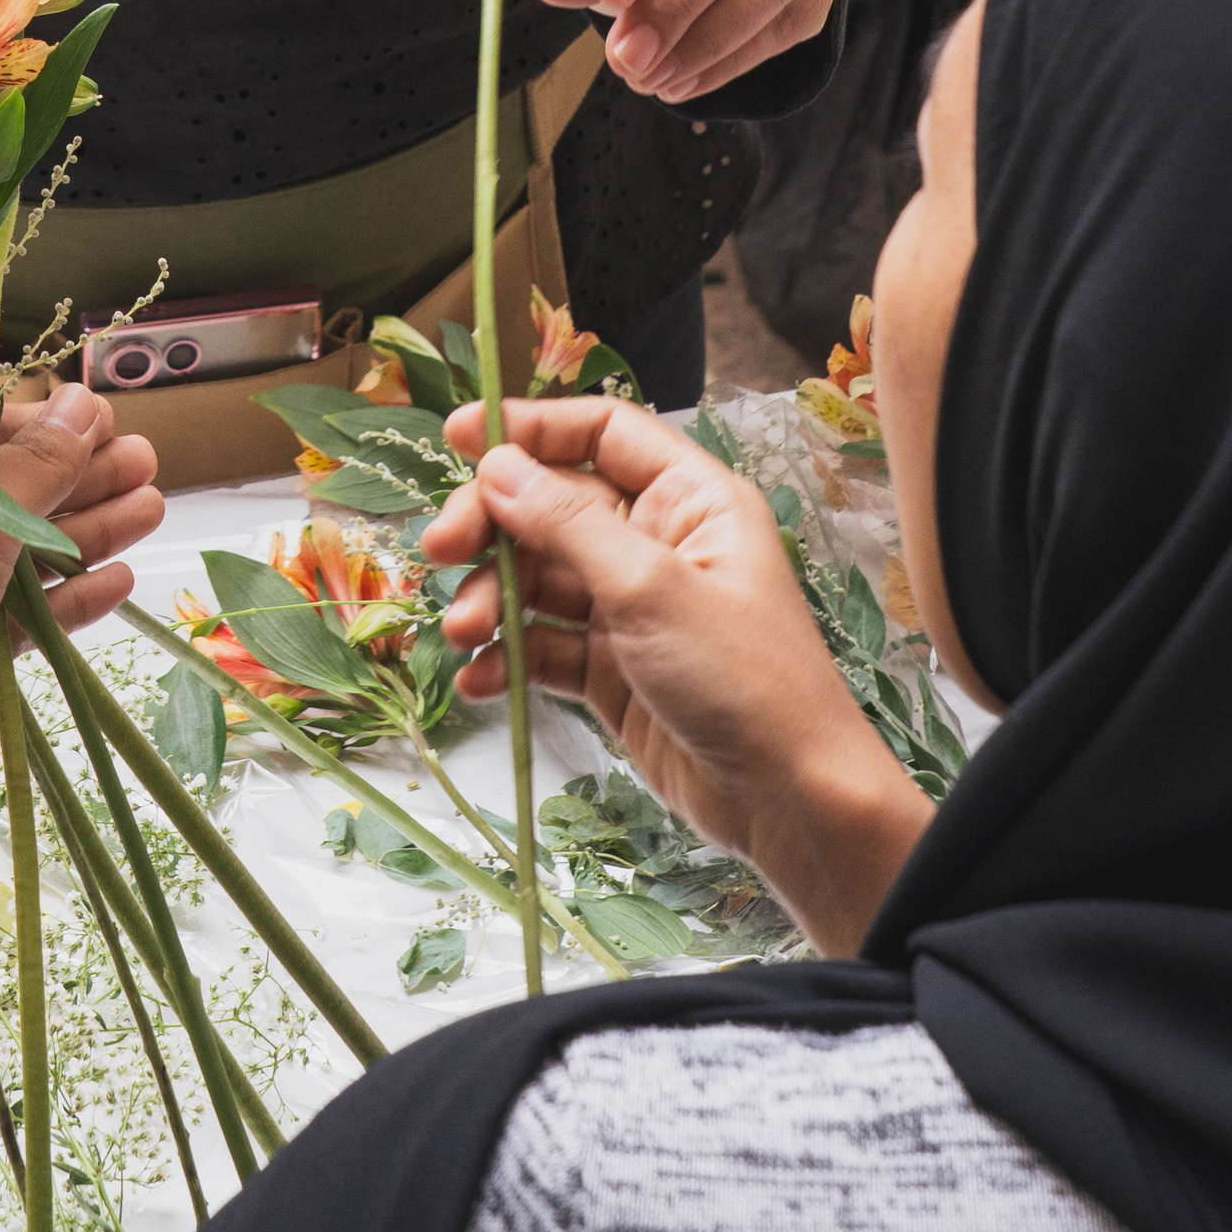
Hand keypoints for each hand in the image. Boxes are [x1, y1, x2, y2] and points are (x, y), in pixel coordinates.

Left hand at [0, 388, 161, 932]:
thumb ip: (37, 465)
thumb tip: (85, 405)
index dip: (43, 425)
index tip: (106, 423)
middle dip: (78, 478)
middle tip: (148, 464)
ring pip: (8, 549)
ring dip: (81, 532)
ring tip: (152, 510)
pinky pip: (1, 607)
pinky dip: (56, 596)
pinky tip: (115, 582)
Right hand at [422, 395, 930, 953]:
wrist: (792, 804)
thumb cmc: (745, 679)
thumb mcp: (651, 590)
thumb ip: (568, 525)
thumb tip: (497, 465)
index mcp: (688, 501)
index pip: (600, 434)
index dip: (530, 427)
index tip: (459, 438)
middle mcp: (656, 544)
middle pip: (553, 505)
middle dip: (493, 524)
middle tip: (439, 550)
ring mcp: (632, 610)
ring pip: (539, 579)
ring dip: (492, 599)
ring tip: (464, 632)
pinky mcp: (614, 672)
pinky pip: (545, 645)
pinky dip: (507, 656)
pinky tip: (480, 678)